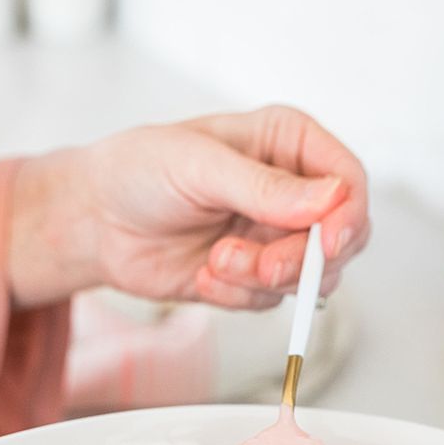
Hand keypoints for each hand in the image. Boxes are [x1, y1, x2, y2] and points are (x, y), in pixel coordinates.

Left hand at [9, 105, 369, 310]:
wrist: (95, 222)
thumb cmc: (137, 171)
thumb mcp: (198, 165)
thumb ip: (265, 186)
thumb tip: (330, 200)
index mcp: (289, 144)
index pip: (348, 180)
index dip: (348, 215)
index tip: (327, 244)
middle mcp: (295, 191)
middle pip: (342, 236)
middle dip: (302, 260)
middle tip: (262, 267)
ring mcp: (280, 236)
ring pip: (314, 276)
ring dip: (264, 279)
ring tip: (217, 262)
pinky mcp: (260, 276)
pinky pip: (276, 301)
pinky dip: (239, 295)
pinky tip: (204, 275)